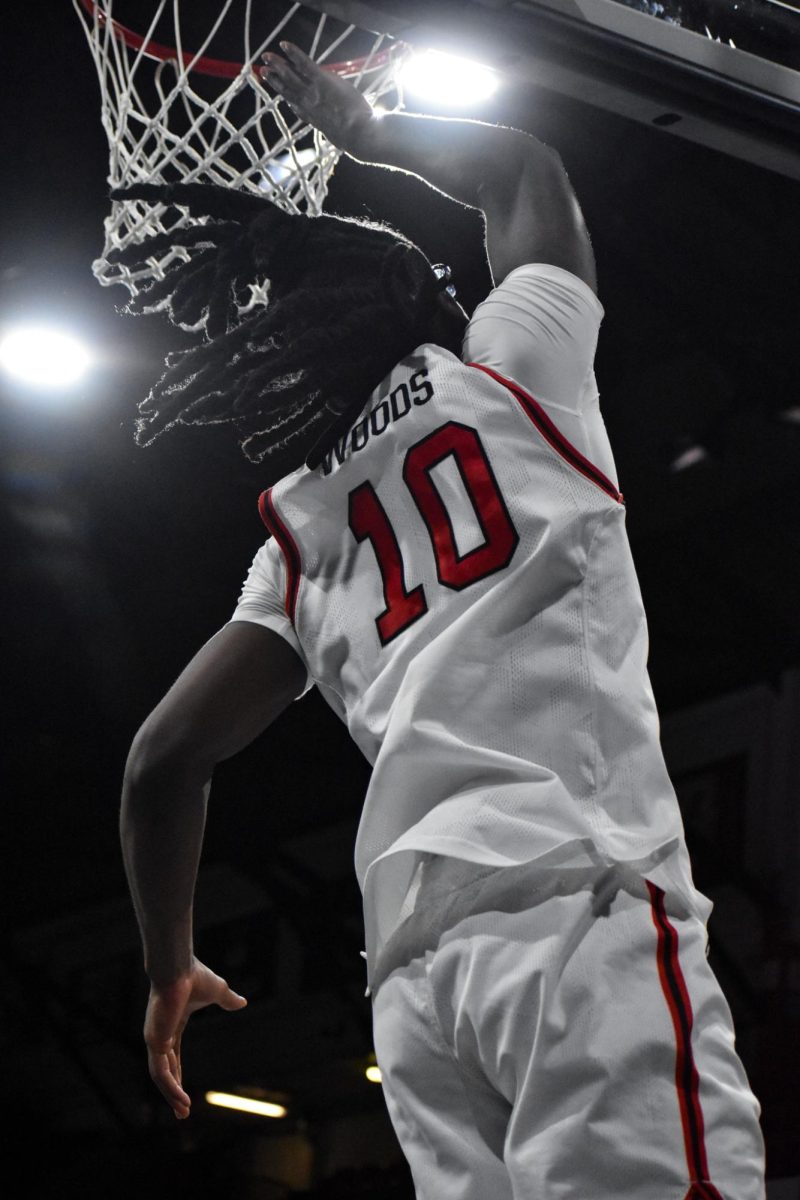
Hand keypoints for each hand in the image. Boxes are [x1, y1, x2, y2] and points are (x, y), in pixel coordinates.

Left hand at [144, 958, 246, 1118]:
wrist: (178, 968)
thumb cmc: (195, 976)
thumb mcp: (218, 991)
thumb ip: (228, 1000)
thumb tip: (243, 1003)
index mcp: (173, 1026)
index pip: (173, 1058)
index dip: (178, 1077)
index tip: (185, 1096)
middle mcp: (161, 1035)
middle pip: (166, 1072)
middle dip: (173, 1093)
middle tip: (183, 1113)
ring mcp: (156, 1039)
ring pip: (161, 1076)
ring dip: (172, 1095)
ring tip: (183, 1112)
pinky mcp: (154, 1041)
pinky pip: (160, 1072)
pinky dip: (170, 1087)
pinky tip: (180, 1099)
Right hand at [261, 41, 375, 155]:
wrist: (358, 133)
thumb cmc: (354, 137)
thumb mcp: (341, 138)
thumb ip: (336, 135)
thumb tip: (342, 145)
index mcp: (313, 118)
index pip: (296, 105)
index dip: (288, 97)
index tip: (281, 92)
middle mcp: (308, 105)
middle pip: (287, 89)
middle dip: (274, 80)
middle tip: (262, 71)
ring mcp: (313, 92)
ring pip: (290, 76)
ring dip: (277, 64)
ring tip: (266, 57)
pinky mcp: (321, 81)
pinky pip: (304, 64)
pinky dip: (294, 53)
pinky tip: (284, 44)